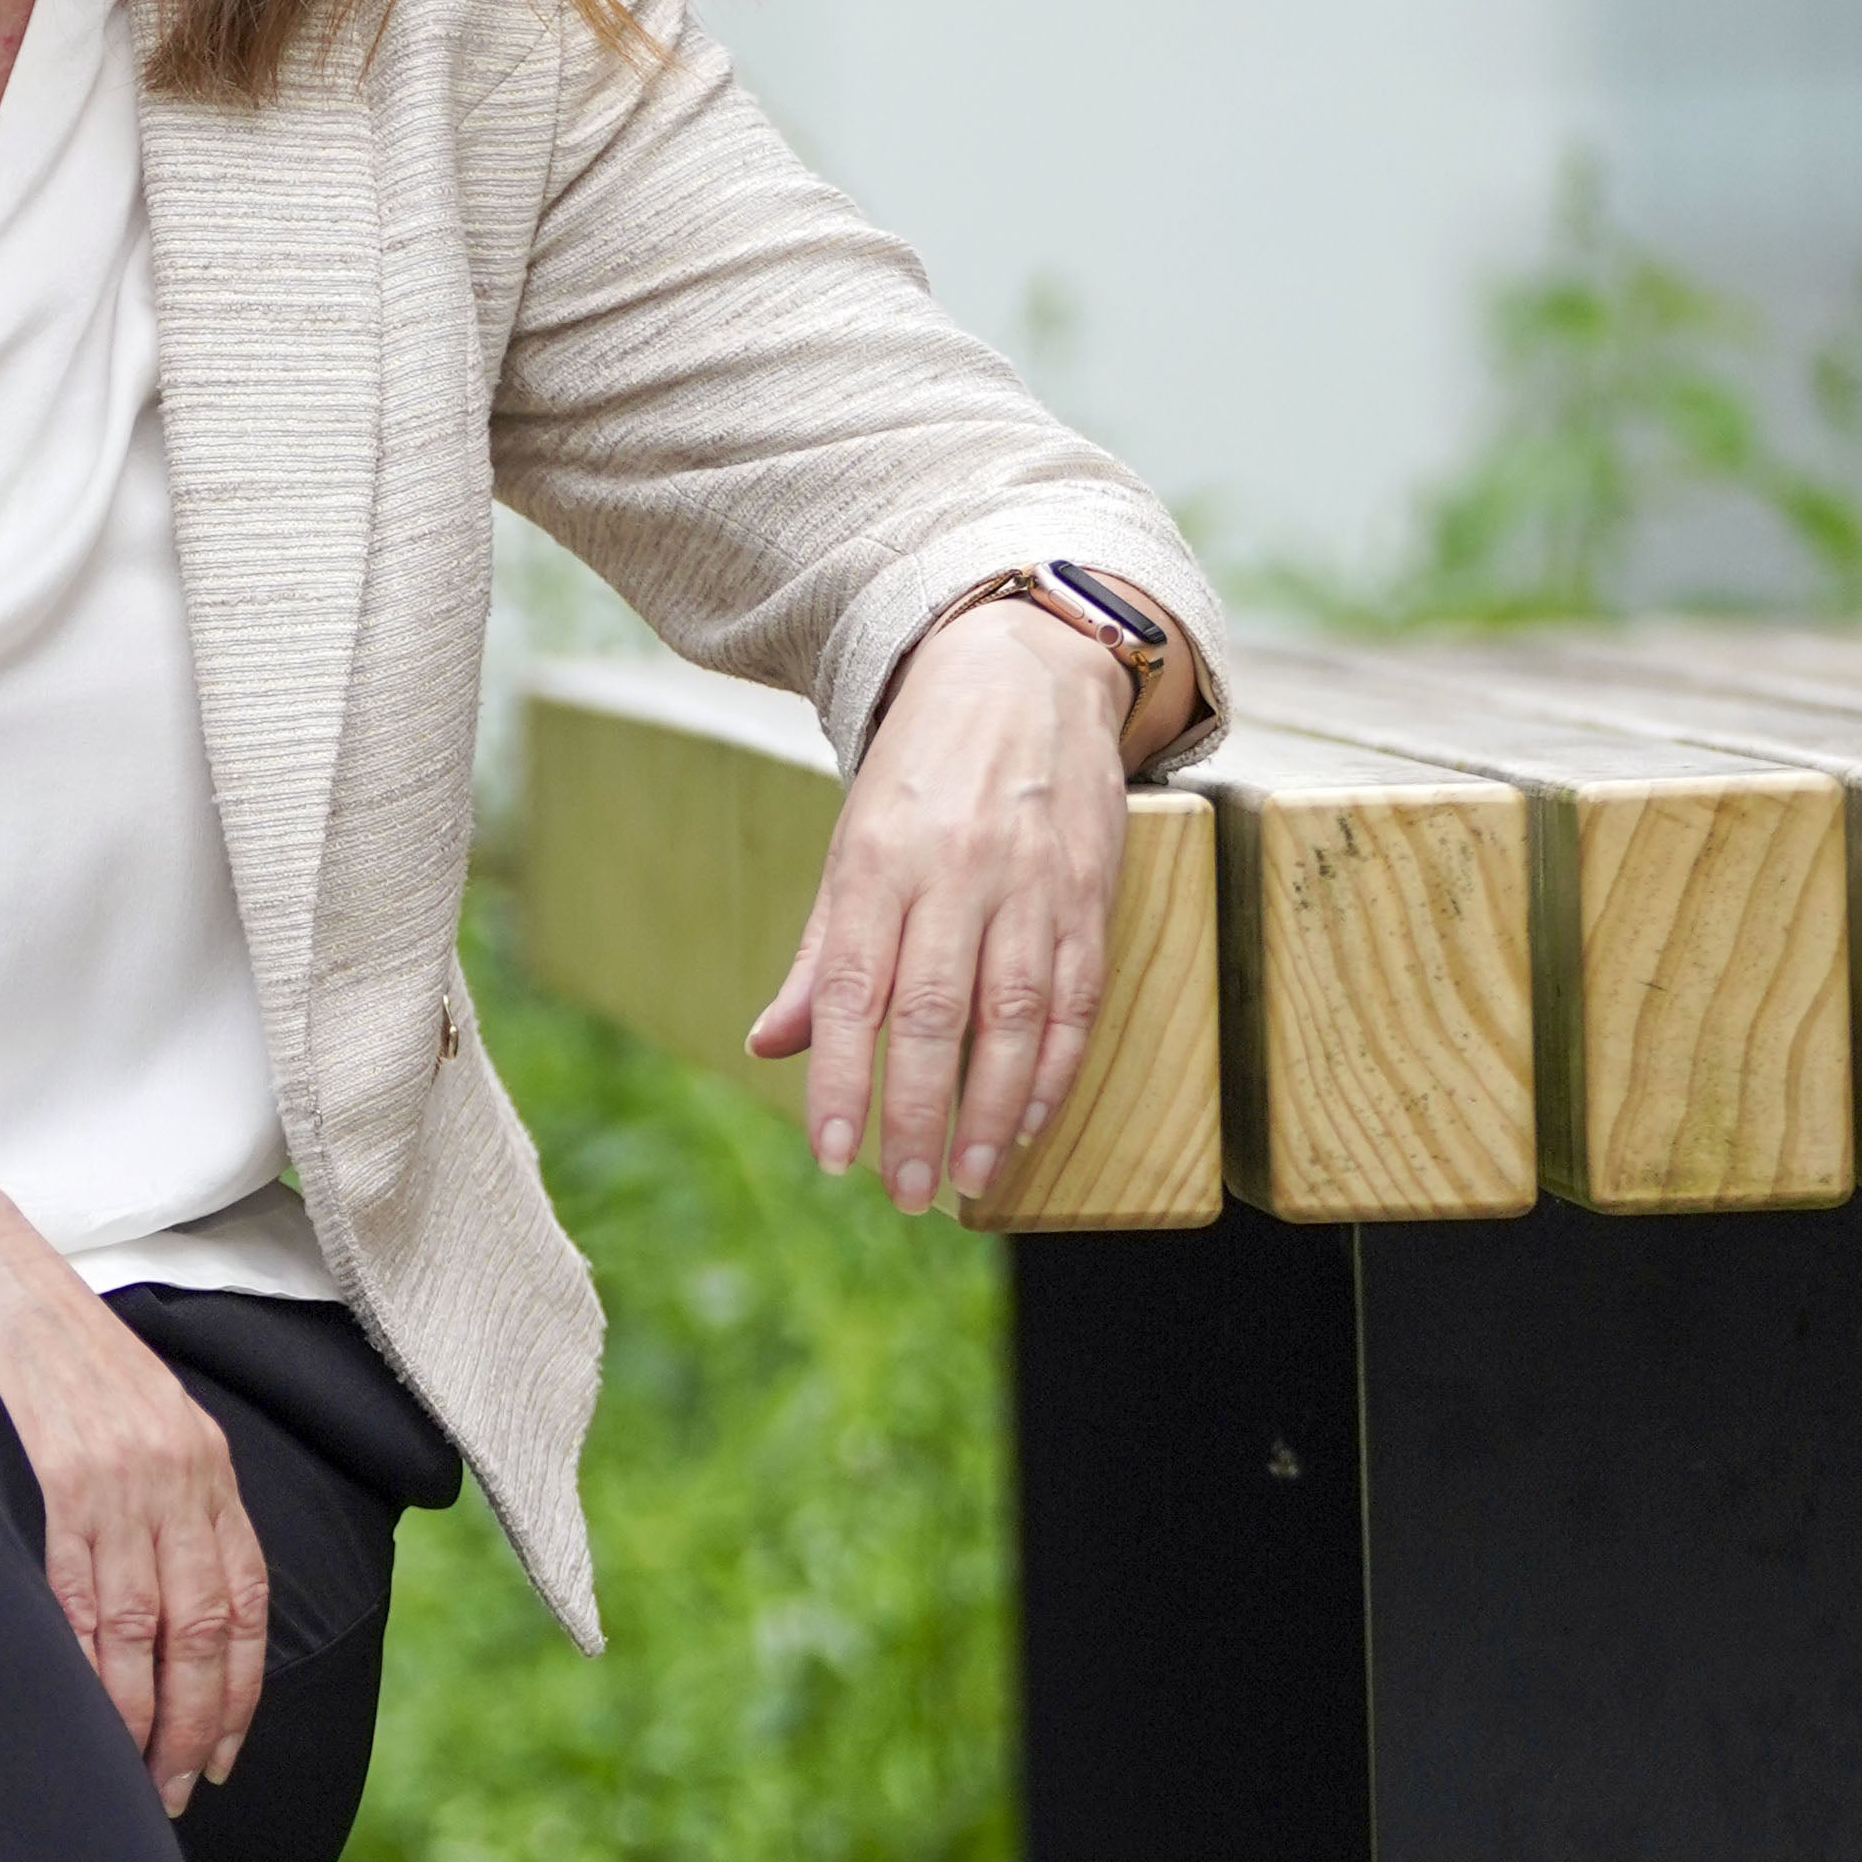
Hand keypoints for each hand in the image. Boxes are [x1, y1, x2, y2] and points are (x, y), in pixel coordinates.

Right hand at [0, 1184, 269, 1813]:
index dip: (237, 1687)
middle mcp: (167, 1463)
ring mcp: (107, 1472)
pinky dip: (80, 1675)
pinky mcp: (46, 1475)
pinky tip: (73, 1719)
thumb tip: (149, 1582)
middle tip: (171, 1791)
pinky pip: (73, 1603)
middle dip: (191, 1726)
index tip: (219, 1750)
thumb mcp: (116, 1388)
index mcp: (194, 1445)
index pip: (241, 1593)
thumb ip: (146, 1474)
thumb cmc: (20, 1320)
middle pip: (201, 1630)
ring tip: (124, 1776)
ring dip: (136, 1721)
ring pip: (139, 1634)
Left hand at [743, 593, 1155, 1208]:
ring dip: (994, 1112)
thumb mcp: (853, 845)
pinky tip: (1031, 1123)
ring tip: (969, 1180)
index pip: (854, 992)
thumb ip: (823, 954)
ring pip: (1015, 1019)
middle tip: (902, 1192)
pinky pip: (1077, 1000)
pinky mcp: (1090, 893)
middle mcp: (956, 873)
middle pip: (933, 1016)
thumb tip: (770, 1046)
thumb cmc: (921, 773)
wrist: (1022, 670)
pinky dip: (1056, 1072)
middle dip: (916, 1115)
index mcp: (878, 860)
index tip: (833, 1159)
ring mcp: (1031, 884)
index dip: (842, 1083)